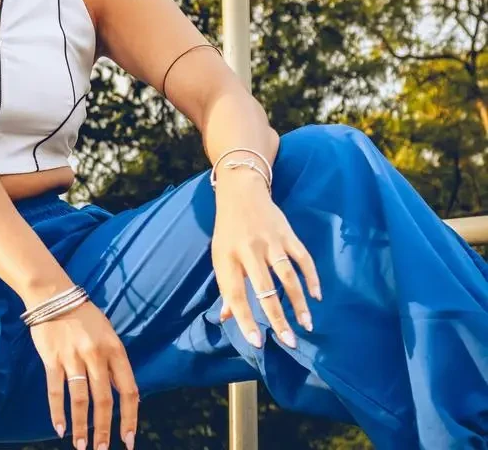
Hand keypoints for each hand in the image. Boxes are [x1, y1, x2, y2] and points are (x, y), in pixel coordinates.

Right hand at [29, 302, 138, 449]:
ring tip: (81, 447)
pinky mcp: (52, 358)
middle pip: (104, 401)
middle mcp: (96, 355)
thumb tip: (125, 396)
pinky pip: (56, 390)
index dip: (130, 418)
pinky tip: (60, 429)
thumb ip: (115, 364)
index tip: (128, 440)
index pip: (128, 390)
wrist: (54, 295)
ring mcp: (73, 357)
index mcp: (115, 350)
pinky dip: (57, 412)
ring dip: (81, 427)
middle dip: (104, 430)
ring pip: (80, 400)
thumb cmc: (85, 317)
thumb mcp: (108, 334)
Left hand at [212, 170, 320, 348]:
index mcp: (227, 258)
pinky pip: (303, 258)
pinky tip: (317, 296)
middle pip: (264, 289)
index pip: (235, 294)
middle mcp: (248, 251)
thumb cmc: (228, 231)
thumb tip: (227, 318)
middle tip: (289, 342)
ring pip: (287, 276)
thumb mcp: (219, 256)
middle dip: (277, 318)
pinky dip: (312, 278)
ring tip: (306, 325)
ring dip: (299, 302)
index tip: (257, 342)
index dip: (245, 319)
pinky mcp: (287, 234)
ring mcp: (270, 241)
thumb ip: (226, 287)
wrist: (241, 193)